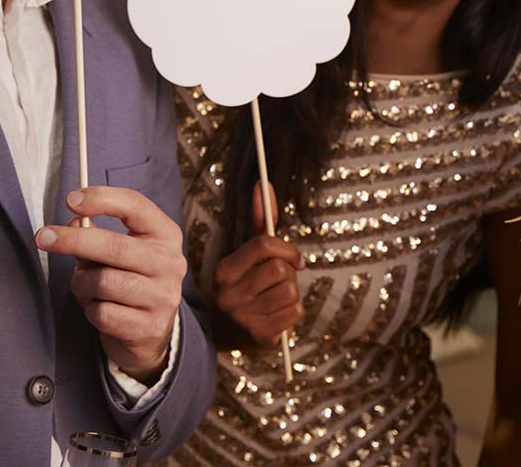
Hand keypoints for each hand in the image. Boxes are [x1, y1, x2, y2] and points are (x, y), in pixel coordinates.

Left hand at [36, 186, 187, 380]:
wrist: (150, 332)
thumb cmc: (128, 280)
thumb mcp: (117, 254)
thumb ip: (95, 236)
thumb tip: (73, 223)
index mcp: (165, 236)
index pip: (136, 207)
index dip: (102, 198)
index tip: (71, 199)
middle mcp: (170, 263)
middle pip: (115, 246)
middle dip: (73, 240)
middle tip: (43, 237)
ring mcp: (163, 296)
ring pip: (103, 282)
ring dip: (81, 284)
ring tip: (84, 287)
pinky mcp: (149, 327)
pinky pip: (102, 313)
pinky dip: (90, 311)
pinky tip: (99, 310)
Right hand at [211, 182, 303, 347]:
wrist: (229, 333)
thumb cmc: (247, 284)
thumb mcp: (248, 254)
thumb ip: (259, 220)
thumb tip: (264, 184)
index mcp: (225, 269)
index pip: (264, 244)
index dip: (287, 249)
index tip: (293, 259)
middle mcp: (229, 293)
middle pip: (281, 269)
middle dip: (290, 274)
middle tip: (281, 282)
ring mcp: (243, 316)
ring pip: (290, 291)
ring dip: (292, 293)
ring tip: (277, 299)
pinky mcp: (259, 335)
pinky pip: (295, 312)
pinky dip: (294, 312)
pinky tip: (279, 315)